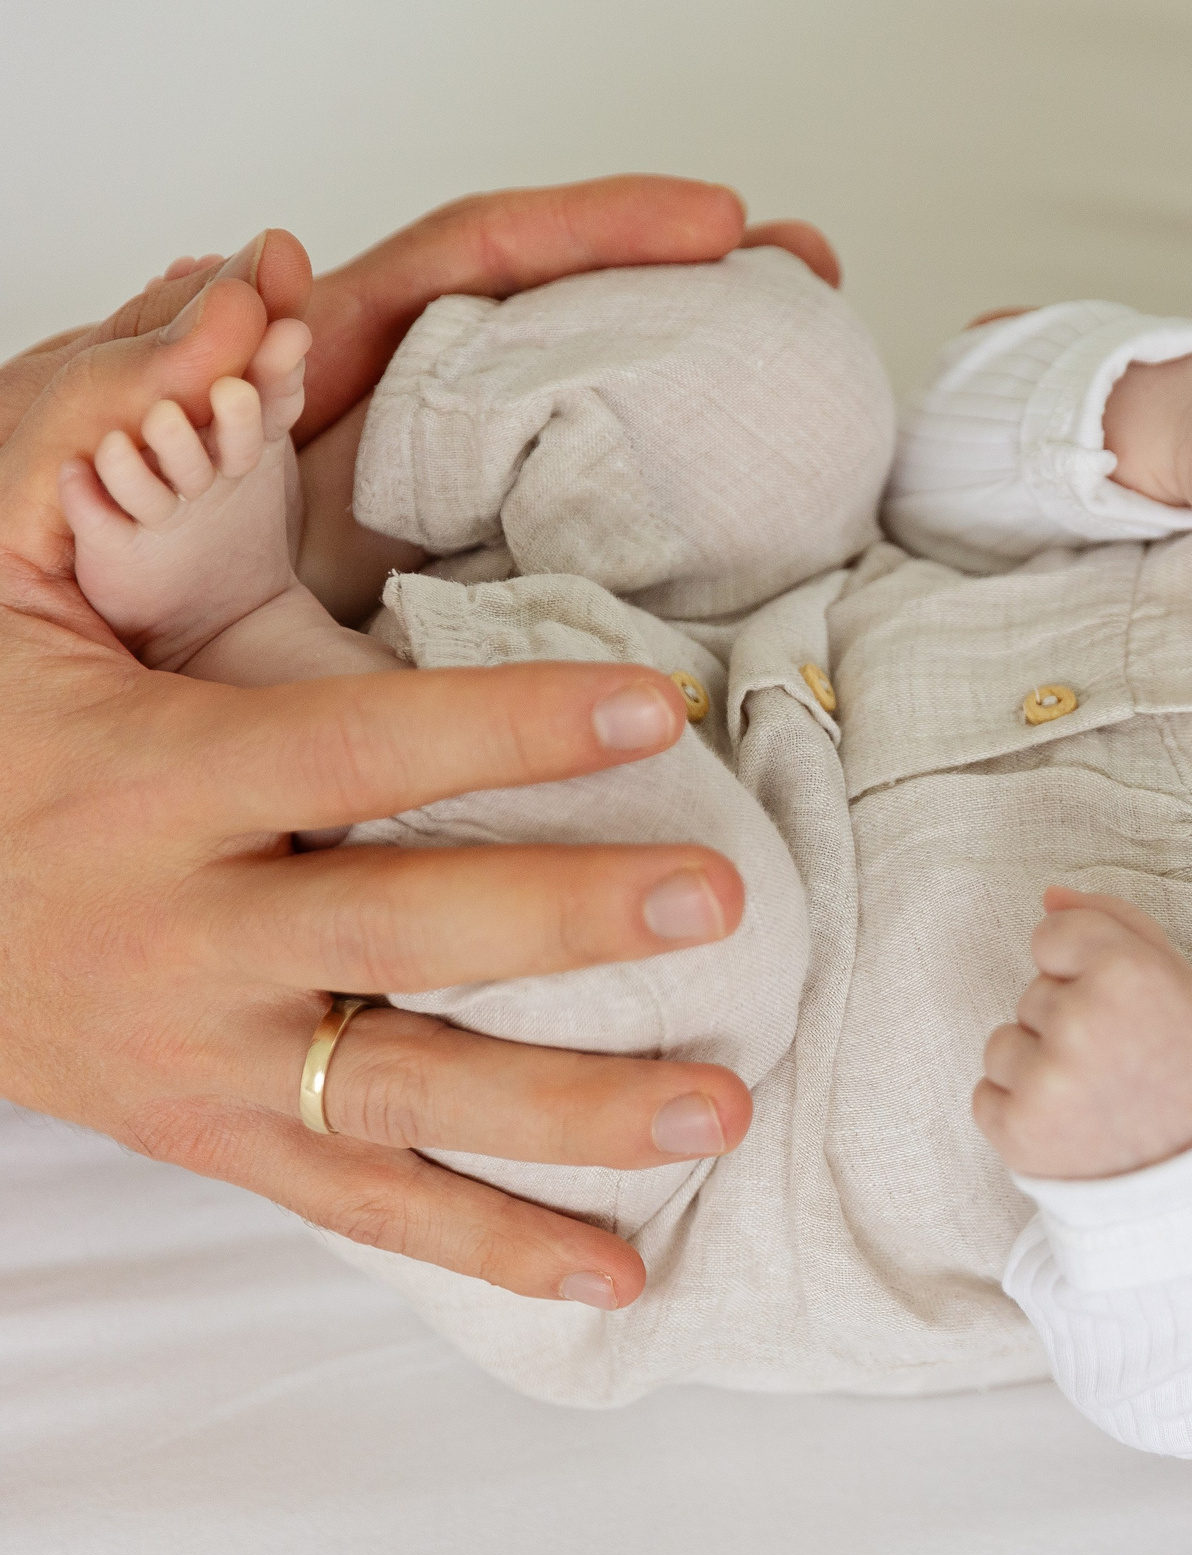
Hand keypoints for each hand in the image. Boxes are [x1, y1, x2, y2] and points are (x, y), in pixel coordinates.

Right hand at [0, 178, 830, 1307]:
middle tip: (719, 897)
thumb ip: (105, 415)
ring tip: (723, 1106)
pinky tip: (623, 1275)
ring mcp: (195, 1061)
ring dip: (566, 1115)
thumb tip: (255, 278)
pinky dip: (492, 1252)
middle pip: (391, 935)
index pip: (345, 750)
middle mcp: (174, 933)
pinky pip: (361, 1211)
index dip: (496, 729)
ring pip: (397, 1103)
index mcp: (143, 780)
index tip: (647, 702)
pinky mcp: (213, 1139)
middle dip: (555, 920)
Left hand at [977, 888, 1191, 1179]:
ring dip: (1037, 1065)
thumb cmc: (1189, 1064)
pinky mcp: (1018, 1133)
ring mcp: (1047, 1082)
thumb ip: (1115, 923)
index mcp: (1128, 973)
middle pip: (1032, 991)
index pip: (1052, 934)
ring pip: (1003, 1042)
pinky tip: (1072, 1124)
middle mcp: (1083, 1022)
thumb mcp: (1177, 980)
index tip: (1121, 1004)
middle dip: (1067, 1019)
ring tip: (1095, 1094)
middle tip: (1121, 1059)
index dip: (1086, 968)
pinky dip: (1020, 1110)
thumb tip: (1049, 896)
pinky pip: (986, 1094)